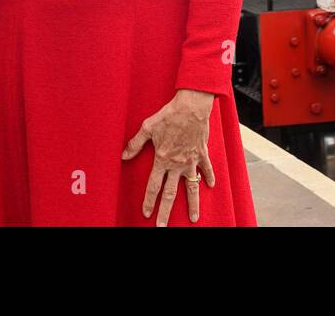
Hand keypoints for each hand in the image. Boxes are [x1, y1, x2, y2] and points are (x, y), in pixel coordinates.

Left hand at [121, 89, 216, 225]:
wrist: (191, 107)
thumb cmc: (169, 115)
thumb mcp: (147, 128)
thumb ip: (135, 144)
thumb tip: (123, 155)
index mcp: (162, 159)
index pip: (153, 186)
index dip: (149, 201)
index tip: (146, 214)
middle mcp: (176, 164)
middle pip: (170, 194)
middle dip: (165, 212)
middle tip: (162, 226)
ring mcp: (191, 161)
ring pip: (191, 188)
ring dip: (192, 204)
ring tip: (194, 218)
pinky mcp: (202, 153)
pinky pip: (206, 169)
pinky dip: (209, 177)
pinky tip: (211, 186)